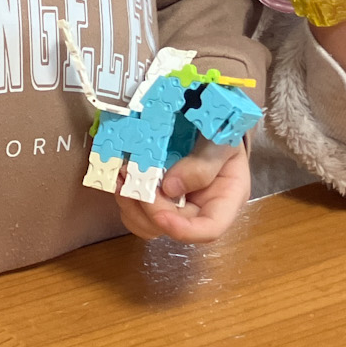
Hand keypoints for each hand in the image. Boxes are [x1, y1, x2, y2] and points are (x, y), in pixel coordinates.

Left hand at [116, 137, 250, 243]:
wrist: (204, 116)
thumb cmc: (221, 128)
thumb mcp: (221, 141)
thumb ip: (203, 164)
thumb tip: (170, 189)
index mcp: (224, 199)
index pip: (209, 229)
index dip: (185, 230)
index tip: (161, 216)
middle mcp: (199, 209)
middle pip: (172, 226)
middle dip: (149, 208)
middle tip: (134, 179)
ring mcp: (175, 205)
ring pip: (149, 224)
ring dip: (132, 205)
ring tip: (123, 176)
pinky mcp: (155, 197)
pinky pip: (136, 211)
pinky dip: (125, 199)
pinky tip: (120, 177)